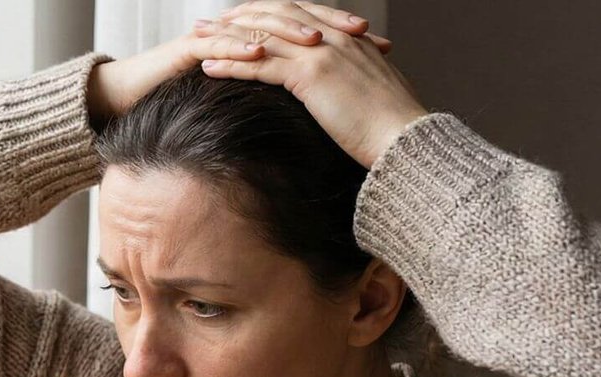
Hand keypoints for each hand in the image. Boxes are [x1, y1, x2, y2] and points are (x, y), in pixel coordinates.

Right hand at [89, 1, 382, 123]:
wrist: (134, 101)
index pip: (308, 27)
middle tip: (358, 33)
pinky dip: (240, 47)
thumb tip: (326, 113)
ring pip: (259, 25)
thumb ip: (280, 96)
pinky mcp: (190, 48)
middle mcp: (241, 29)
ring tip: (317, 41)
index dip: (342, 34)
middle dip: (326, 22)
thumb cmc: (190, 103)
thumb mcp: (248, 100)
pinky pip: (219, 42)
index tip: (378, 46)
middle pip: (291, 17)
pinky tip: (262, 54)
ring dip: (289, 31)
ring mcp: (215, 35)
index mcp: (261, 38)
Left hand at [196, 1, 427, 166]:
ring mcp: (322, 52)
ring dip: (224, 39)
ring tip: (196, 42)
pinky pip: (262, 64)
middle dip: (238, 18)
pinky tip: (208, 69)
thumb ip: (346, 81)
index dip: (264, 15)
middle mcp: (333, 37)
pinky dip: (231, 65)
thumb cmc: (388, 124)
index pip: (296, 15)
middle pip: (275, 16)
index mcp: (346, 37)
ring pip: (263, 37)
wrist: (404, 137)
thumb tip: (333, 91)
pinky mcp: (312, 75)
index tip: (238, 20)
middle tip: (207, 24)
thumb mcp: (366, 92)